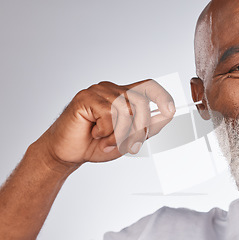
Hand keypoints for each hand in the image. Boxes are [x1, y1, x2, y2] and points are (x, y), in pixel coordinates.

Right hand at [37, 79, 174, 165]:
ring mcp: (99, 91)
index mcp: (123, 96)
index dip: (162, 96)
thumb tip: (166, 116)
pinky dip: (106, 131)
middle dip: (140, 128)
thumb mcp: (128, 139)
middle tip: (129, 144)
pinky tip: (95, 134)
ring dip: (120, 133)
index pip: (148, 86)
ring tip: (107, 140)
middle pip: (141, 102)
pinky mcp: (86, 97)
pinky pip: (109, 113)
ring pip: (126, 109)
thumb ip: (147, 127)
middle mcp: (112, 89)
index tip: (171, 110)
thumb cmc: (95, 145)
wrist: (67, 153)